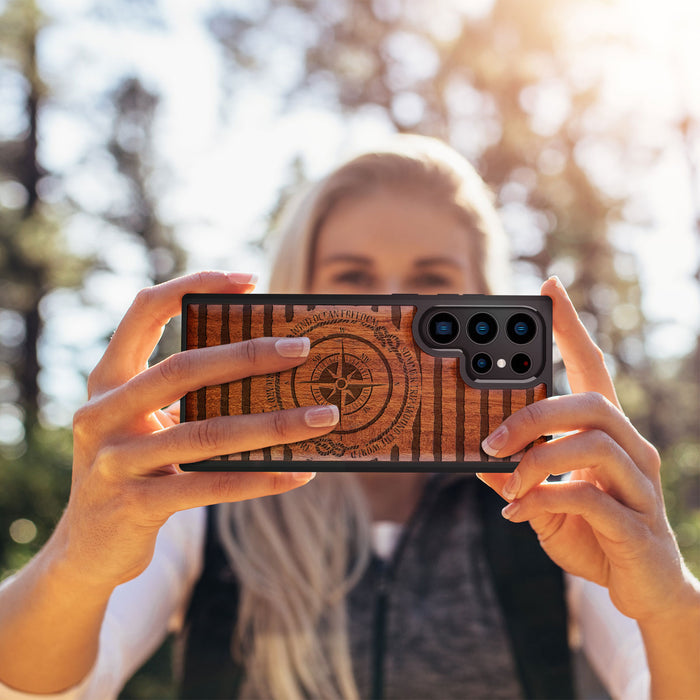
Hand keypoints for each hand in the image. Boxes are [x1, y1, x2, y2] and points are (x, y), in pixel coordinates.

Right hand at [56, 271, 338, 589]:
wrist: (88, 547)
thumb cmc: (134, 469)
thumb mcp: (146, 424)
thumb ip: (187, 396)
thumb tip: (273, 371)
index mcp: (109, 379)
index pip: (145, 311)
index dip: (194, 286)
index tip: (249, 280)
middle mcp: (103, 413)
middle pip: (182, 369)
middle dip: (248, 355)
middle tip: (302, 349)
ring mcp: (115, 461)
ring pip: (206, 433)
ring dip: (274, 424)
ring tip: (323, 416)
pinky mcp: (134, 505)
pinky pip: (210, 486)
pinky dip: (261, 478)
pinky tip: (299, 472)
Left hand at [477, 276, 695, 623]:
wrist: (643, 590)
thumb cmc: (593, 533)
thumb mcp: (544, 500)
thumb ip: (517, 477)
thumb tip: (477, 460)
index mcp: (607, 435)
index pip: (592, 368)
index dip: (572, 328)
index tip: (549, 288)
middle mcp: (631, 449)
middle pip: (590, 403)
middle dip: (534, 415)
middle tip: (489, 441)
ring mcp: (640, 486)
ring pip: (593, 444)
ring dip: (537, 459)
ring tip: (506, 481)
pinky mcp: (637, 525)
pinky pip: (589, 497)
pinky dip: (546, 499)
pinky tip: (520, 513)